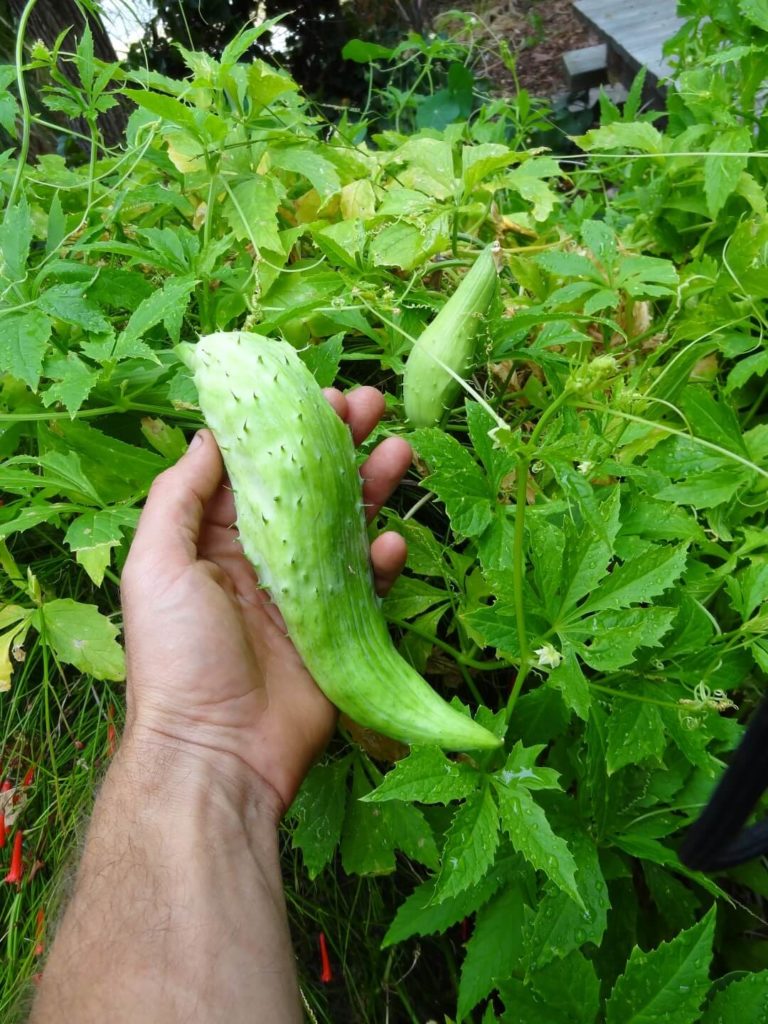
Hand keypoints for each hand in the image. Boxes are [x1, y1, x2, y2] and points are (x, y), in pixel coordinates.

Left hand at [120, 387, 410, 817]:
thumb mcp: (156, 563)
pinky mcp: (338, 627)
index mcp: (214, 537)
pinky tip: (396, 542)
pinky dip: (385, 561)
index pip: (255, 467)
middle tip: (369, 405)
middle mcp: (262, 557)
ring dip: (372, 486)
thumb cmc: (179, 653)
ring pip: (346, 525)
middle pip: (307, 488)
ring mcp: (304, 592)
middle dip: (338, 445)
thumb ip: (181, 494)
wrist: (218, 749)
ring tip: (399, 449)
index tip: (314, 393)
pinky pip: (369, 584)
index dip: (284, 429)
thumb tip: (208, 433)